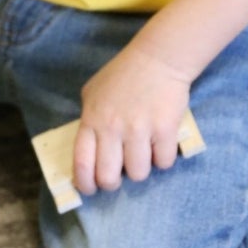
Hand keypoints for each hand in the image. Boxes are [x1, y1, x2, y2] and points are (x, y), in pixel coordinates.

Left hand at [73, 42, 190, 195]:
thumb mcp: (93, 92)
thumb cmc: (124, 74)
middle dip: (113, 183)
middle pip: (109, 177)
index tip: (91, 189)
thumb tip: (87, 149)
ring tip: (143, 154)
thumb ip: (88, 118)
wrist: (158, 58)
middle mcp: (113, 128)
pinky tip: (160, 145)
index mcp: (92, 120)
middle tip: (119, 176)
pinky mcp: (165, 129)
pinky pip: (163, 163)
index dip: (86, 184)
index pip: (82, 164)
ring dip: (141, 169)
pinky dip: (162, 159)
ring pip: (138, 174)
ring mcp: (140, 129)